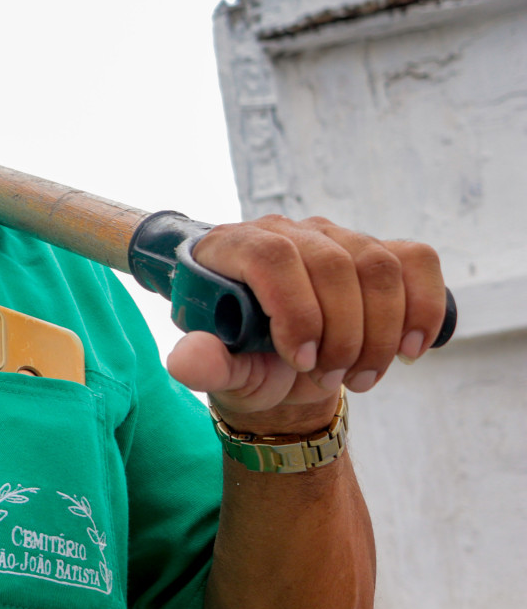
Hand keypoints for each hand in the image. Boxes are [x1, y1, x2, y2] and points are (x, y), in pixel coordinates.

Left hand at [165, 215, 447, 431]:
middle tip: (332, 378)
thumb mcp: (222, 374)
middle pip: (333, 264)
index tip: (303, 360)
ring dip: (379, 333)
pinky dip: (422, 308)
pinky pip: (416, 261)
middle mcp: (283, 230)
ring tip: (360, 376)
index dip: (295, 310)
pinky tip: (408, 348)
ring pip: (378, 266)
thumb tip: (185, 361)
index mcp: (230, 248)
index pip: (272, 257)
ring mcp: (333, 236)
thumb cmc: (246, 364)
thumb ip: (202, 366)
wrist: (285, 372)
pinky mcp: (377, 251)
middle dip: (342, 334)